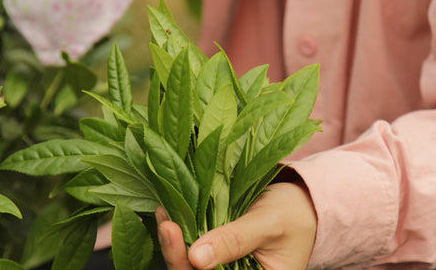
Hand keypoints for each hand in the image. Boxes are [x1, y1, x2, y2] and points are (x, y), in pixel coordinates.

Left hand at [155, 182, 316, 269]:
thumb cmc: (293, 214)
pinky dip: (181, 229)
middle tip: (165, 221)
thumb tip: (196, 257)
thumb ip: (235, 241)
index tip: (172, 233)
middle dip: (175, 252)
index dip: (185, 264)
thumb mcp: (268, 225)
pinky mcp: (216, 250)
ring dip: (173, 239)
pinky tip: (170, 212)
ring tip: (164, 212)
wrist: (301, 203)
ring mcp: (223, 266)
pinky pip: (193, 245)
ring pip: (190, 261)